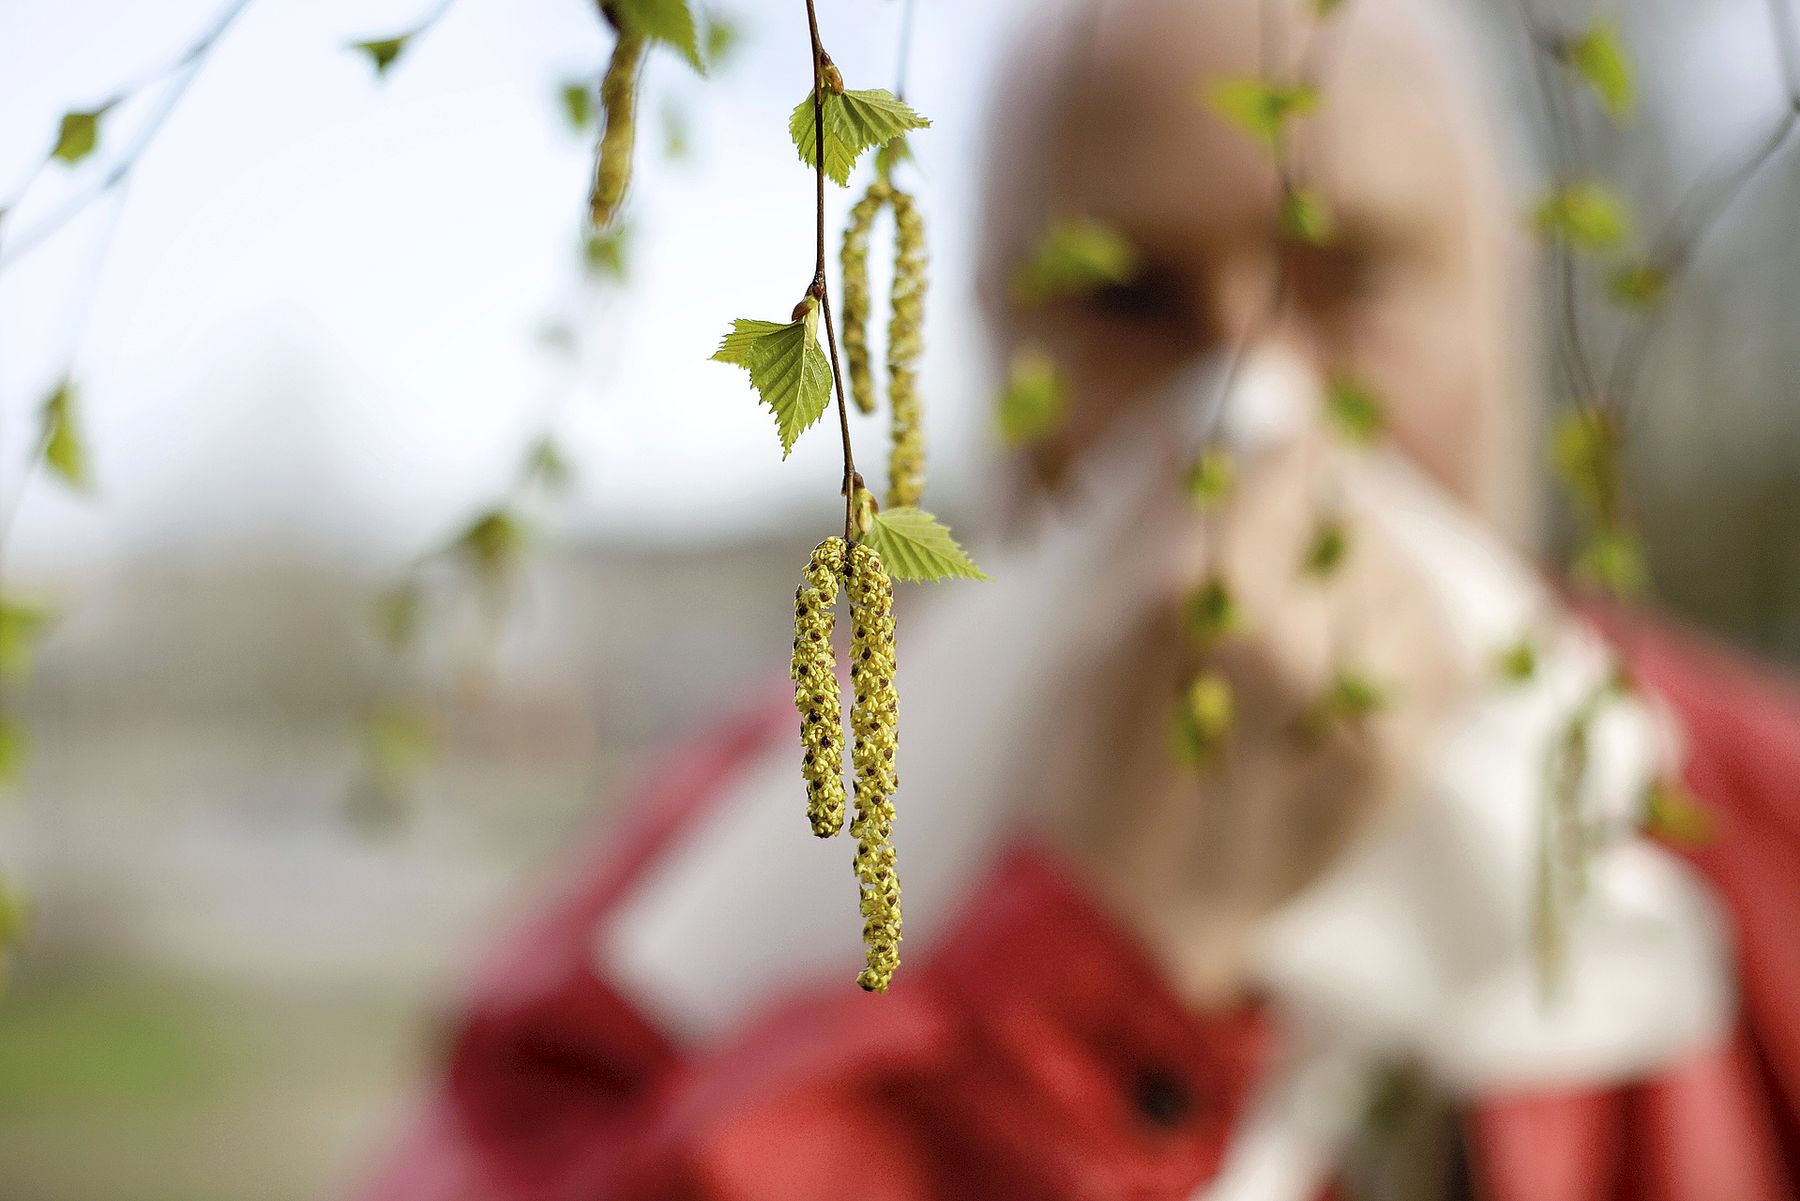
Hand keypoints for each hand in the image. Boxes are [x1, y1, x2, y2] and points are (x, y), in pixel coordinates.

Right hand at [1023, 410, 1467, 1007]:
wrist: (1130, 921)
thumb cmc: (1081, 769)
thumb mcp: (1089, 628)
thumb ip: (1167, 516)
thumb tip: (1232, 412)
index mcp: (1194, 596)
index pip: (1292, 459)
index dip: (1280, 456)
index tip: (1267, 468)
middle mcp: (1286, 642)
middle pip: (1352, 515)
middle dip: (1312, 527)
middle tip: (1265, 575)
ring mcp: (1352, 710)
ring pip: (1404, 579)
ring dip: (1362, 588)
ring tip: (1303, 635)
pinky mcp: (1399, 765)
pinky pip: (1444, 654)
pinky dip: (1408, 645)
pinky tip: (1352, 671)